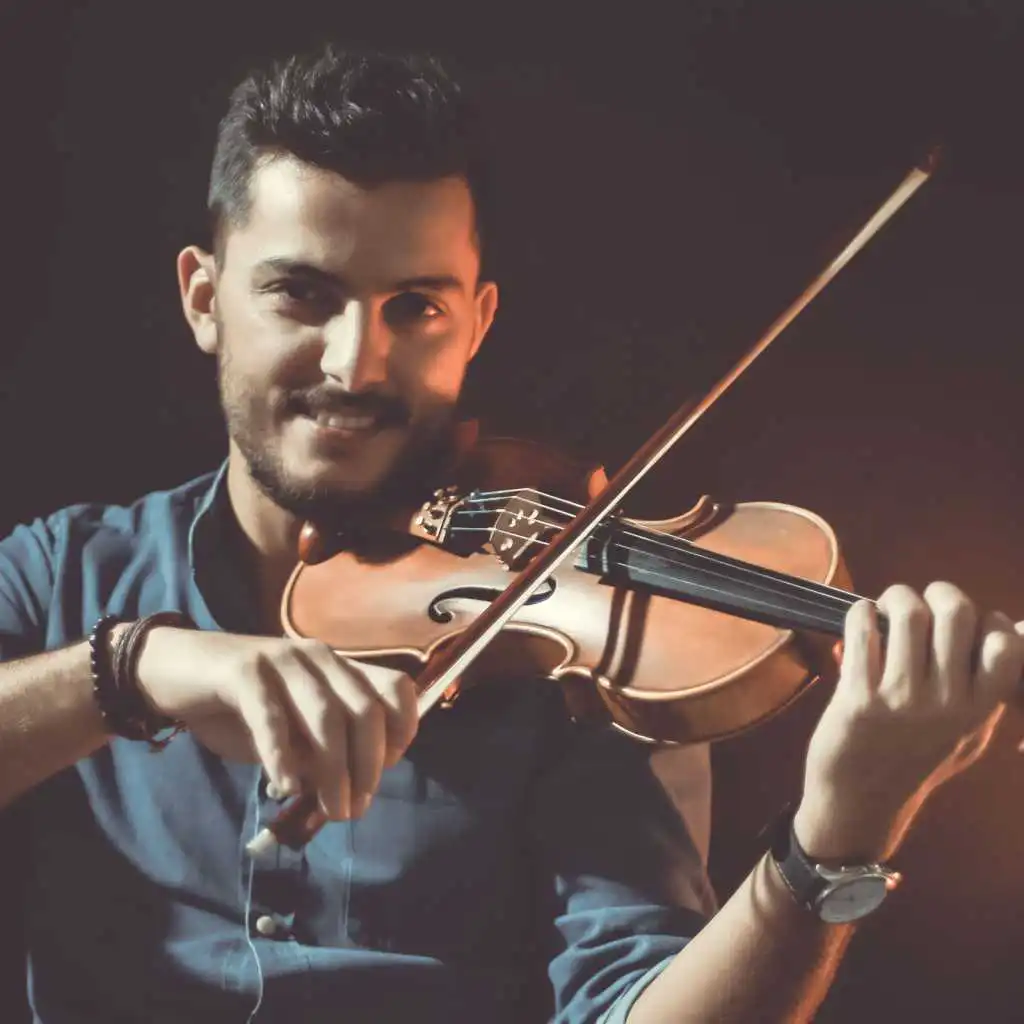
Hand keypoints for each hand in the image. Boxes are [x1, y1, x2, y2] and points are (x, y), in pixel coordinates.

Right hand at [134, 628, 418, 819]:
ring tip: (331, 809)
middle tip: (354, 808)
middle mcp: (320, 658)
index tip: (384, 772)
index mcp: (339, 668)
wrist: (172, 670)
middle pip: (366, 710)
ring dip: (334, 770)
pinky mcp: (244, 671)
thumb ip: (319, 754)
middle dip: (368, 765)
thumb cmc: (240, 708)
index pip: (396, 690)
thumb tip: (348, 795)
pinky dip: (282, 756)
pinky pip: (271, 717)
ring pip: (326, 716)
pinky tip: (283, 787)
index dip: (401, 732)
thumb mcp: (291, 733)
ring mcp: (283, 661)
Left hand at [793, 582, 1023, 861]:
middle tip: (922, 602)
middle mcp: (946, 703)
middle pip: (956, 613)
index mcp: (978, 709)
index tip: (966, 624)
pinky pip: (862, 630)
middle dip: (938, 592)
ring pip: (908, 614)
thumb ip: (988, 687)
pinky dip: (860, 612)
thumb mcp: (966, 731)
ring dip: (895, 598)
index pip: (1004, 644)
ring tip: (887, 608)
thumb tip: (1016, 628)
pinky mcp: (858, 697)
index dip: (986, 619)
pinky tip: (861, 620)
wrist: (860, 799)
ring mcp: (902, 700)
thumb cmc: (914, 758)